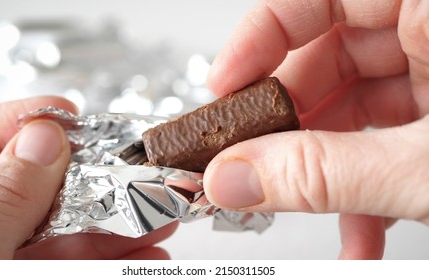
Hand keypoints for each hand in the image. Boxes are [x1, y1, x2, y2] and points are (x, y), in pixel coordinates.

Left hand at [0, 97, 175, 258]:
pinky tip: (145, 256)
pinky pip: (75, 264)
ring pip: (67, 228)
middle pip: (40, 184)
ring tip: (161, 217)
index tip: (70, 116)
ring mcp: (6, 255)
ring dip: (120, 223)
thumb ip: (1, 198)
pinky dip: (113, 258)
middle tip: (139, 173)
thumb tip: (45, 141)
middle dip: (99, 178)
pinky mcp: (33, 276)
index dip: (26, 119)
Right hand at [204, 0, 428, 258]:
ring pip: (348, 109)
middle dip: (283, 122)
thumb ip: (324, 173)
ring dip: (321, 170)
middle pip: (324, 59)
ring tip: (303, 209)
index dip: (258, 37)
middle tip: (251, 163)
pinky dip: (363, 186)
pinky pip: (381, 139)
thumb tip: (237, 178)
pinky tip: (359, 229)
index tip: (223, 87)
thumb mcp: (423, 169)